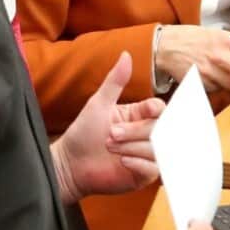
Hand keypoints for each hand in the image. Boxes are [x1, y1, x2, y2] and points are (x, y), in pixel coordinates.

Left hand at [52, 52, 164, 203]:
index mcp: (138, 115)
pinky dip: (139, 163)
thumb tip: (126, 55)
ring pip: (157, 149)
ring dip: (133, 147)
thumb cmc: (83, 133)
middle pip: (159, 129)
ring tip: (111, 148)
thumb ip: (115, 81)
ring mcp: (146, 155)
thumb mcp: (99, 103)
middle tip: (110, 135)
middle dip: (135, 131)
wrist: (70, 164)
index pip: (159, 109)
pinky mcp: (142, 175)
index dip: (154, 109)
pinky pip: (153, 168)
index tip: (145, 111)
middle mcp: (145, 134)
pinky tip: (123, 161)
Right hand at [156, 24, 229, 91]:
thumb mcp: (218, 36)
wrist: (166, 45)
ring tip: (220, 70)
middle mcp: (220, 56)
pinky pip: (217, 89)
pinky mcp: (200, 82)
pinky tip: (208, 74)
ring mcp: (210, 70)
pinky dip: (216, 85)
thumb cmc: (193, 38)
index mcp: (228, 40)